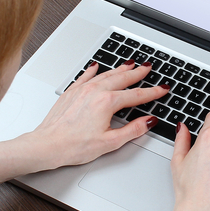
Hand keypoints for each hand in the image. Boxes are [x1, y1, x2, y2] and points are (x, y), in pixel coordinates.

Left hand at [28, 60, 167, 170]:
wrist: (47, 145)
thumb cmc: (74, 146)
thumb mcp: (110, 142)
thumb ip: (133, 130)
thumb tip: (148, 121)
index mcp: (107, 103)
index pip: (136, 96)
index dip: (152, 92)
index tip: (162, 89)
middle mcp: (95, 92)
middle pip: (122, 79)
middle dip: (137, 73)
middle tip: (148, 68)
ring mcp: (81, 90)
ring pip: (105, 75)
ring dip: (119, 69)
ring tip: (130, 64)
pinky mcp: (71, 93)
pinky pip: (85, 76)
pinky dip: (93, 70)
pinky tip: (96, 66)